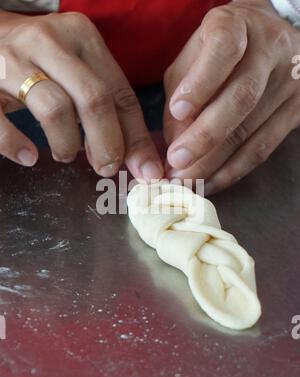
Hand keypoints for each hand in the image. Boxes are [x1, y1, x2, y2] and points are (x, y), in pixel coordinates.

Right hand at [0, 11, 162, 180]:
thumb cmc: (41, 60)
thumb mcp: (79, 70)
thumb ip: (108, 106)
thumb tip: (139, 158)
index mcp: (81, 37)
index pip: (120, 94)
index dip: (136, 137)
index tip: (145, 169)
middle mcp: (50, 42)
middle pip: (94, 100)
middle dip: (107, 144)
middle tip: (106, 168)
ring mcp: (13, 58)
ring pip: (56, 110)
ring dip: (67, 144)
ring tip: (66, 154)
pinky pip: (1, 122)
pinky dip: (16, 145)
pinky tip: (28, 156)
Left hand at [164, 0, 299, 193]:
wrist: (268, 41)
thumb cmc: (218, 54)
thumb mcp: (192, 59)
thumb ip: (179, 94)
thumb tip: (174, 143)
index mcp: (237, 26)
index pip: (224, 49)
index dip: (201, 82)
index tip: (178, 111)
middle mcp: (269, 50)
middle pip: (241, 98)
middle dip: (205, 136)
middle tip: (176, 163)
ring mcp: (287, 83)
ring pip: (251, 131)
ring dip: (214, 163)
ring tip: (186, 181)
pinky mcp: (295, 113)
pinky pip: (262, 149)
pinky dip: (233, 172)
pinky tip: (209, 184)